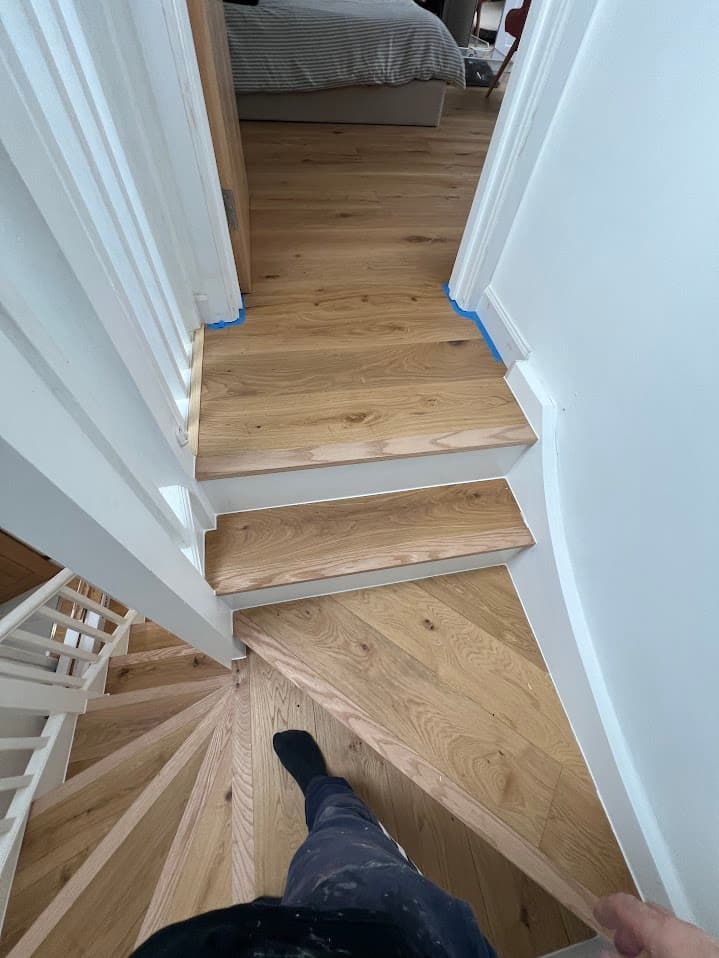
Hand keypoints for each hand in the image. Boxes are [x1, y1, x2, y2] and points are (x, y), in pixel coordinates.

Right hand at [594, 893, 718, 957]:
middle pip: (651, 915)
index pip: (628, 905)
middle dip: (631, 928)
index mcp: (664, 931)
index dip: (608, 907)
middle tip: (618, 946)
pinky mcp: (714, 955)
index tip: (598, 914)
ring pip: (671, 931)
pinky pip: (687, 946)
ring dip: (651, 942)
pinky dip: (669, 950)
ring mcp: (705, 944)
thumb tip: (606, 955)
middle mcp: (687, 932)